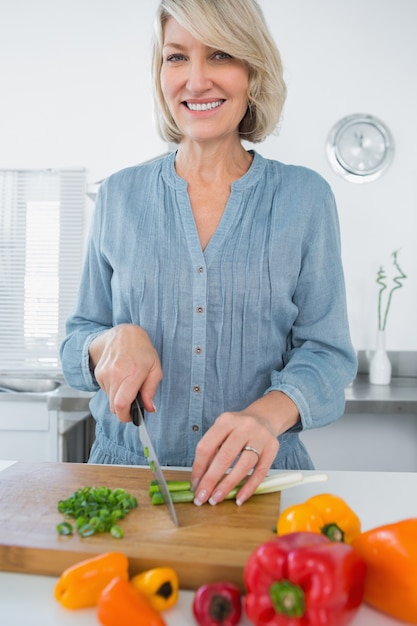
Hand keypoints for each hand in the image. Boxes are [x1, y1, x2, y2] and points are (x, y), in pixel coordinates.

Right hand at [89, 324, 161, 421]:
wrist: (123, 334)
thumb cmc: (142, 350)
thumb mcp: (155, 368)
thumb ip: (151, 390)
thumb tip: (149, 408)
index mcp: (132, 373)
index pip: (122, 404)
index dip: (126, 416)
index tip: (132, 417)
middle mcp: (115, 374)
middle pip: (114, 406)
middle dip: (124, 410)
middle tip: (133, 403)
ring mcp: (105, 374)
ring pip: (110, 399)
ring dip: (119, 398)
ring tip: (127, 384)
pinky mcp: (98, 373)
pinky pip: (106, 391)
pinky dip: (113, 390)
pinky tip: (120, 378)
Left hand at [190, 391, 298, 505]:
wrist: (265, 417)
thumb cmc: (238, 428)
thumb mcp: (222, 430)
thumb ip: (212, 450)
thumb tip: (200, 479)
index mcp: (226, 421)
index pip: (207, 446)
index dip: (198, 467)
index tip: (194, 485)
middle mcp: (244, 426)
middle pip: (225, 456)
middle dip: (211, 480)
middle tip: (202, 497)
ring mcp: (260, 437)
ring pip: (244, 465)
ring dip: (228, 485)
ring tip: (217, 498)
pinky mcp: (272, 448)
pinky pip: (261, 472)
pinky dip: (249, 487)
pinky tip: (239, 498)